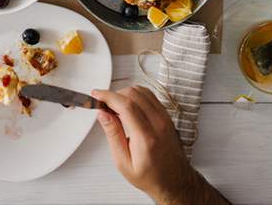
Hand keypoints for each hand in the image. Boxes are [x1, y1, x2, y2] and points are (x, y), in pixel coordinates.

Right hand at [92, 86, 194, 202]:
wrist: (174, 181)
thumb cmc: (150, 176)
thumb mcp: (123, 162)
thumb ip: (113, 135)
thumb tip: (103, 115)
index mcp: (146, 137)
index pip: (125, 105)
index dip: (108, 96)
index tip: (97, 95)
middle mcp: (158, 124)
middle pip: (133, 94)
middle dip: (114, 94)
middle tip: (103, 104)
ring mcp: (165, 118)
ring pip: (142, 91)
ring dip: (124, 94)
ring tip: (115, 107)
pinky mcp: (167, 116)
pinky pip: (150, 96)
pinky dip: (136, 95)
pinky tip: (128, 106)